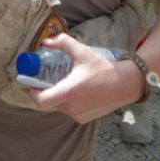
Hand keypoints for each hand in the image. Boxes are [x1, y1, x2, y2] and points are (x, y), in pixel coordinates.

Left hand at [30, 34, 145, 122]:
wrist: (125, 85)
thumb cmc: (103, 68)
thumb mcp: (82, 52)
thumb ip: (63, 43)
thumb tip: (47, 41)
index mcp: (70, 92)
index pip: (41, 101)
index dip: (33, 93)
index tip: (34, 83)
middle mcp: (72, 107)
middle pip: (49, 101)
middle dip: (47, 90)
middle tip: (50, 77)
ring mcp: (78, 115)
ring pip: (59, 106)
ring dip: (59, 96)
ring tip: (67, 82)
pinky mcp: (84, 119)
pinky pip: (69, 110)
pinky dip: (68, 102)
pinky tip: (77, 91)